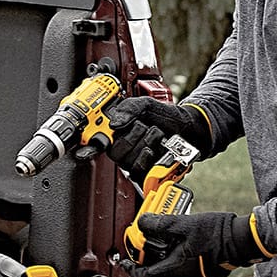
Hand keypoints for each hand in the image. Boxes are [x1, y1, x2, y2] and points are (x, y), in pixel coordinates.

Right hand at [75, 98, 211, 181]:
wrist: (191, 129)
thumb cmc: (168, 116)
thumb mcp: (146, 104)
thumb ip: (129, 108)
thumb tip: (114, 123)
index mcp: (117, 132)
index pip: (96, 143)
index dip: (86, 147)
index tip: (85, 149)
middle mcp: (122, 149)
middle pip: (115, 151)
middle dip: (133, 137)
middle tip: (144, 127)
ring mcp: (134, 162)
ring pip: (129, 160)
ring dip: (146, 144)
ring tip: (156, 136)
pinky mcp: (146, 172)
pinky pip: (141, 170)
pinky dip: (152, 158)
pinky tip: (159, 149)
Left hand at [125, 211, 265, 276]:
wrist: (244, 239)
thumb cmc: (217, 234)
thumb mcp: (182, 224)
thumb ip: (159, 225)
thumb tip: (142, 223)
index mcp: (175, 270)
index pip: (145, 276)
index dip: (131, 268)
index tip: (124, 260)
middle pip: (156, 270)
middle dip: (146, 255)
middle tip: (142, 240)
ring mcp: (195, 275)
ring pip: (169, 266)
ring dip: (160, 252)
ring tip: (159, 234)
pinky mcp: (203, 269)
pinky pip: (182, 263)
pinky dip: (174, 252)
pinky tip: (177, 237)